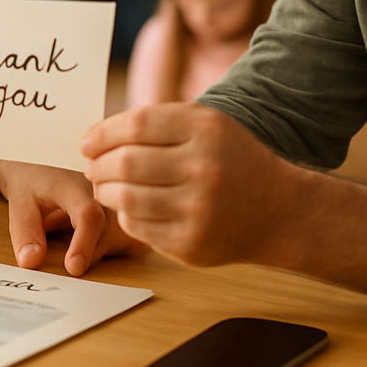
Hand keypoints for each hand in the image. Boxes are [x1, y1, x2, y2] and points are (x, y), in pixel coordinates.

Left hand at [0, 161, 145, 275]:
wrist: (40, 168)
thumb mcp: (18, 204)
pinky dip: (117, 247)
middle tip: (69, 257)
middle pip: (112, 230)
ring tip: (79, 239)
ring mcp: (116, 200)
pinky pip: (131, 238)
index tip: (73, 268)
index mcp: (73, 185)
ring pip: (125, 235)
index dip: (84, 244)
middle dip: (92, 252)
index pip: (89, 214)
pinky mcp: (124, 212)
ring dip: (105, 250)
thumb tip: (31, 261)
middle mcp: (102, 191)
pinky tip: (96, 240)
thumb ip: (24, 231)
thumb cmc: (31, 185)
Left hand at [81, 103, 294, 267]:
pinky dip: (125, 215)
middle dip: (98, 165)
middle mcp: (203, 167)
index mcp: (206, 129)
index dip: (102, 133)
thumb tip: (96, 137)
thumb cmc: (231, 159)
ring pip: (126, 198)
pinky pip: (138, 227)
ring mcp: (198, 209)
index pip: (135, 125)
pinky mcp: (191, 244)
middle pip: (125, 163)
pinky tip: (130, 207)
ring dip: (105, 191)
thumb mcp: (207, 124)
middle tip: (91, 166)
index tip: (87, 141)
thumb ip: (157, 122)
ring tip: (104, 185)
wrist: (279, 210)